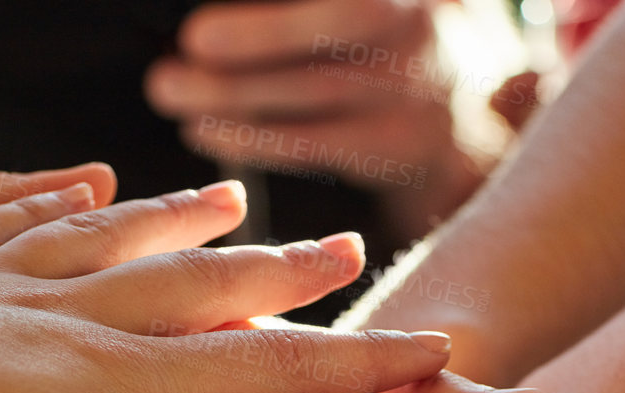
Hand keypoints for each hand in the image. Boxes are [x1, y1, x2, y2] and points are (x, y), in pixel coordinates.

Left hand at [0, 184, 460, 392]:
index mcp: (116, 384)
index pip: (265, 375)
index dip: (353, 368)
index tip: (434, 352)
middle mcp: (73, 319)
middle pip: (201, 292)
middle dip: (285, 278)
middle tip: (350, 249)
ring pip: (116, 245)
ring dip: (186, 227)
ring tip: (237, 202)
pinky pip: (13, 224)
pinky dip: (59, 202)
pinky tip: (80, 182)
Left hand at [146, 0, 506, 230]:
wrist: (454, 113)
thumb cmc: (376, 35)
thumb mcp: (365, 2)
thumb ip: (307, 3)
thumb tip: (210, 16)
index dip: (281, 8)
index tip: (211, 18)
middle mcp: (423, 19)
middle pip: (342, 21)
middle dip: (259, 35)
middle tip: (189, 42)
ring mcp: (416, 86)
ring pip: (319, 89)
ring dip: (235, 93)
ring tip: (170, 89)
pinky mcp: (396, 146)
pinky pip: (315, 144)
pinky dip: (253, 138)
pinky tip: (203, 129)